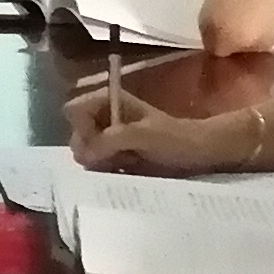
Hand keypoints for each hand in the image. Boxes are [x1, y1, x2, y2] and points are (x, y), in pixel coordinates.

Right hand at [70, 89, 230, 174]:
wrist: (200, 154)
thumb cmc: (175, 138)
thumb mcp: (144, 135)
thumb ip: (111, 140)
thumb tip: (84, 154)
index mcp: (109, 101)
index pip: (74, 110)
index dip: (80, 128)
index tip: (97, 142)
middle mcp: (104, 118)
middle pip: (76, 134)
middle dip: (89, 149)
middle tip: (112, 159)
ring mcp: (109, 138)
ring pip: (83, 152)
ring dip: (98, 163)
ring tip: (123, 165)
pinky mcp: (115, 157)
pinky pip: (96, 166)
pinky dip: (104, 172)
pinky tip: (123, 172)